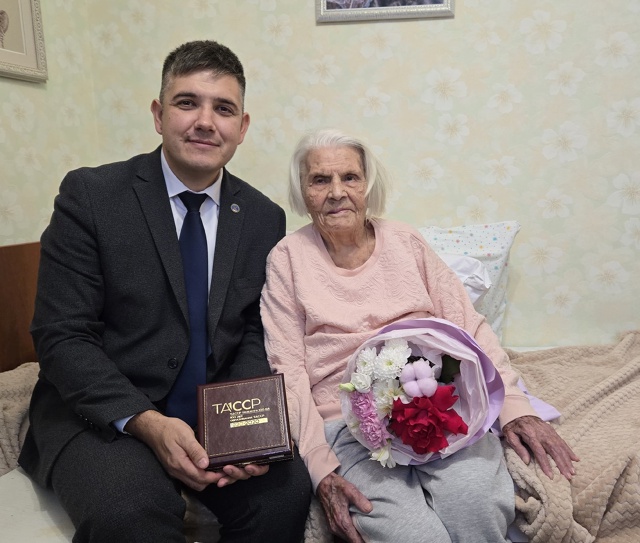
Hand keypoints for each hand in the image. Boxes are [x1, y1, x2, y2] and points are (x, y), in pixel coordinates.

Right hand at [125, 410, 267, 489]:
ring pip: (193, 482)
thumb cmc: (170, 429)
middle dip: (211, 480)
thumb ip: (195, 451)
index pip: (200, 478)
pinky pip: (188, 477)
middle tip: (223, 470)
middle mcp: (176, 471)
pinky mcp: (174, 467)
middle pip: (197, 484)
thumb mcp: (185, 436)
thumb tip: (205, 465)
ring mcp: (174, 470)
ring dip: (204, 478)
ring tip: (216, 468)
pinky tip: (204, 466)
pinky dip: (197, 475)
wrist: (153, 428)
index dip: (214, 477)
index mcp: (179, 463)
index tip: (225, 471)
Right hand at [316, 472, 371, 542]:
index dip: (364, 541)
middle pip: (351, 541)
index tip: (372, 539)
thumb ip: (360, 500)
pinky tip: (356, 529)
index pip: (354, 540)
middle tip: (371, 536)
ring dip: (355, 537)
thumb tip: (370, 509)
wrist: (322, 484)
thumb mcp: (349, 489)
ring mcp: (333, 527)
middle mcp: (336, 526)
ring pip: (347, 538)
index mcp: (341, 520)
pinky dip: (350, 534)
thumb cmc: (336, 486)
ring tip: (366, 533)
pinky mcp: (331, 524)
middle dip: (361, 540)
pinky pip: (343, 534)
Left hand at [502, 415, 579, 479]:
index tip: (551, 476)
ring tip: (573, 472)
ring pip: (560, 447)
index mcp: (531, 436)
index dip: (546, 464)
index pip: (540, 452)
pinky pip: (562, 441)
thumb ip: (518, 447)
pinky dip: (569, 450)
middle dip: (562, 464)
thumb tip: (526, 461)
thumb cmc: (513, 426)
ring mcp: (549, 432)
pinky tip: (576, 459)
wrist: (519, 410)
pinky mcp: (553, 431)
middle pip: (554, 450)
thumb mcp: (510, 435)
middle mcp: (542, 434)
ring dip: (568, 460)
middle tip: (568, 477)